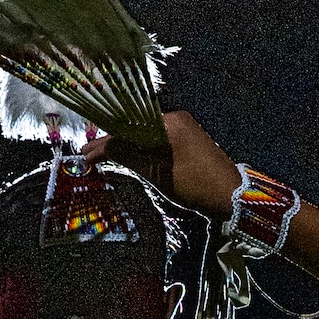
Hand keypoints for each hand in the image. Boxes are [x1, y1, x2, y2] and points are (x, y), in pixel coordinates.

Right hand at [82, 111, 240, 218]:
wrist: (232, 197)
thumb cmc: (196, 184)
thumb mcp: (157, 172)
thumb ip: (128, 156)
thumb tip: (98, 149)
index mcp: (170, 122)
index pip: (129, 125)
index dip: (106, 140)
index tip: (86, 152)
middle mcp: (177, 121)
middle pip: (136, 128)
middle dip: (113, 143)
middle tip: (88, 156)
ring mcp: (184, 131)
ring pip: (145, 136)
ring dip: (126, 148)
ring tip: (102, 160)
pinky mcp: (187, 144)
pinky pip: (157, 143)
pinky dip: (141, 152)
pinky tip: (127, 160)